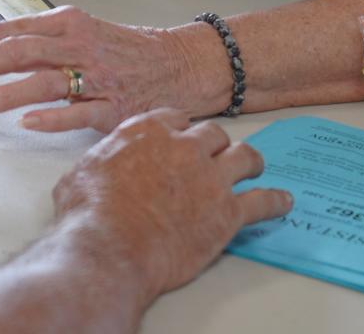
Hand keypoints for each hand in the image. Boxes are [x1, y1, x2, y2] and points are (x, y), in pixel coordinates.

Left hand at [0, 5, 224, 130]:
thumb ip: (40, 40)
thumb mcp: (80, 31)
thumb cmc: (124, 49)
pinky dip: (52, 117)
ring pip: (44, 81)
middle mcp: (79, 45)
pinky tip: (27, 122)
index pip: (9, 30)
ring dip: (5, 93)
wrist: (181, 63)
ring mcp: (98, 76)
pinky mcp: (115, 107)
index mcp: (67, 23)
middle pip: (19, 51)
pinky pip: (79, 113)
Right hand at [51, 109, 291, 302]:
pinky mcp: (229, 212)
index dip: (181, 129)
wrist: (110, 245)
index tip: (183, 137)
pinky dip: (276, 201)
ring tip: (254, 168)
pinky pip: (264, 201)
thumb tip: (97, 169)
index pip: (175, 117)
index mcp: (146, 131)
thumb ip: (101, 161)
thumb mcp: (80, 172)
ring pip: (245, 157)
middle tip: (215, 156)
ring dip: (250, 162)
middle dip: (214, 144)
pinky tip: (283, 202)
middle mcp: (183, 146)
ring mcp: (211, 177)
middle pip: (213, 134)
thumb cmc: (88, 212)